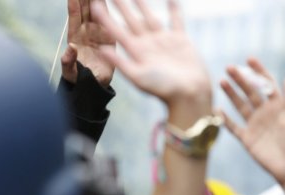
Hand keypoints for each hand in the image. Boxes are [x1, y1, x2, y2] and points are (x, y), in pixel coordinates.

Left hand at [62, 0, 116, 86]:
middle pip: (85, 7)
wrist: (93, 83)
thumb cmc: (79, 78)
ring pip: (96, 9)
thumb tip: (71, 48)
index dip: (74, 2)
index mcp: (75, 36)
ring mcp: (97, 31)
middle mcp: (85, 30)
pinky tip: (111, 0)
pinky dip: (108, 8)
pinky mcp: (108, 35)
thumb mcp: (71, 73)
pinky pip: (108, 19)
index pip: (74, 14)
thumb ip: (68, 62)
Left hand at [91, 0, 210, 112]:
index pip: (117, 31)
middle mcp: (148, 45)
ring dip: (141, 3)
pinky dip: (174, 9)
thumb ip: (121, 63)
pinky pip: (176, 20)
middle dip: (121, 6)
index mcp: (136, 52)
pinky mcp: (180, 40)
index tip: (94, 5)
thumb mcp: (138, 77)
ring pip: (150, 17)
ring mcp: (163, 41)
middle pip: (131, 20)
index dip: (105, 18)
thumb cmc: (163, 90)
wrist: (189, 95)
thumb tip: (101, 50)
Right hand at [221, 58, 284, 184]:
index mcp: (279, 106)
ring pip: (240, 106)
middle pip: (250, 92)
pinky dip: (225, 119)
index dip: (258, 71)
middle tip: (230, 67)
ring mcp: (255, 125)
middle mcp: (265, 113)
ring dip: (231, 94)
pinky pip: (233, 127)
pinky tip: (218, 109)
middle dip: (240, 79)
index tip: (249, 59)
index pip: (266, 84)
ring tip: (222, 81)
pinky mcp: (247, 139)